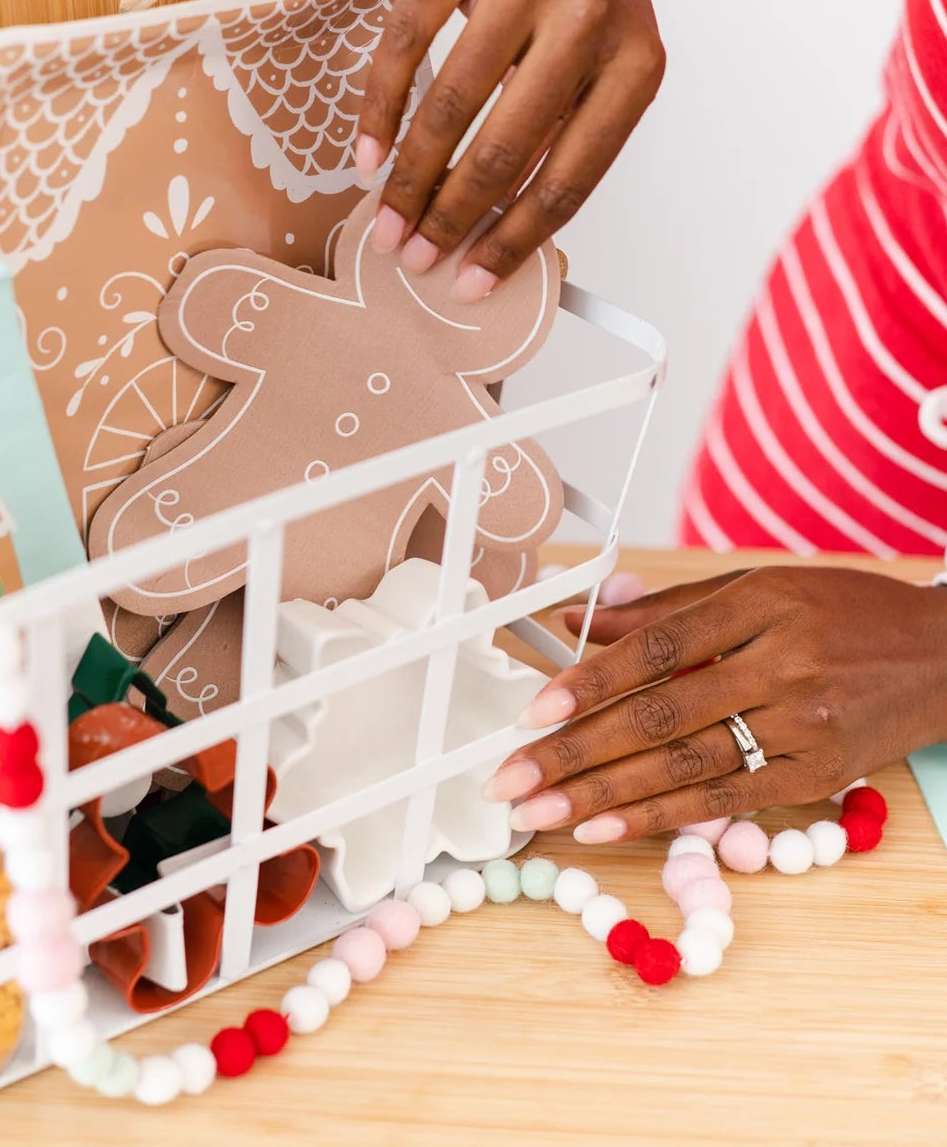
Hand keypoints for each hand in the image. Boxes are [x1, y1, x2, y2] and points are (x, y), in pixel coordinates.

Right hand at [355, 0, 662, 300]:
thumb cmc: (581, 1)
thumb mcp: (601, 67)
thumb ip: (561, 139)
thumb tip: (491, 239)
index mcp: (638, 61)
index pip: (571, 174)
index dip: (515, 239)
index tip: (472, 280)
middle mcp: (590, 13)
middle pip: (507, 144)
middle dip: (451, 215)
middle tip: (414, 256)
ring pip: (454, 99)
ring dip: (410, 175)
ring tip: (387, 219)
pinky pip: (407, 41)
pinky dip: (381, 107)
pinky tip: (369, 152)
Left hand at [483, 566, 946, 841]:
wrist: (942, 655)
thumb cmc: (842, 612)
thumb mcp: (760, 587)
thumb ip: (670, 609)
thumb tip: (578, 619)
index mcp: (760, 605)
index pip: (658, 649)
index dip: (589, 682)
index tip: (534, 711)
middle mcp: (781, 663)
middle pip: (661, 714)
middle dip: (577, 751)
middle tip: (512, 779)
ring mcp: (803, 723)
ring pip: (687, 765)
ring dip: (604, 794)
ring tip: (543, 813)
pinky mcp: (818, 774)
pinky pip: (729, 799)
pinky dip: (663, 816)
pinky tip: (608, 828)